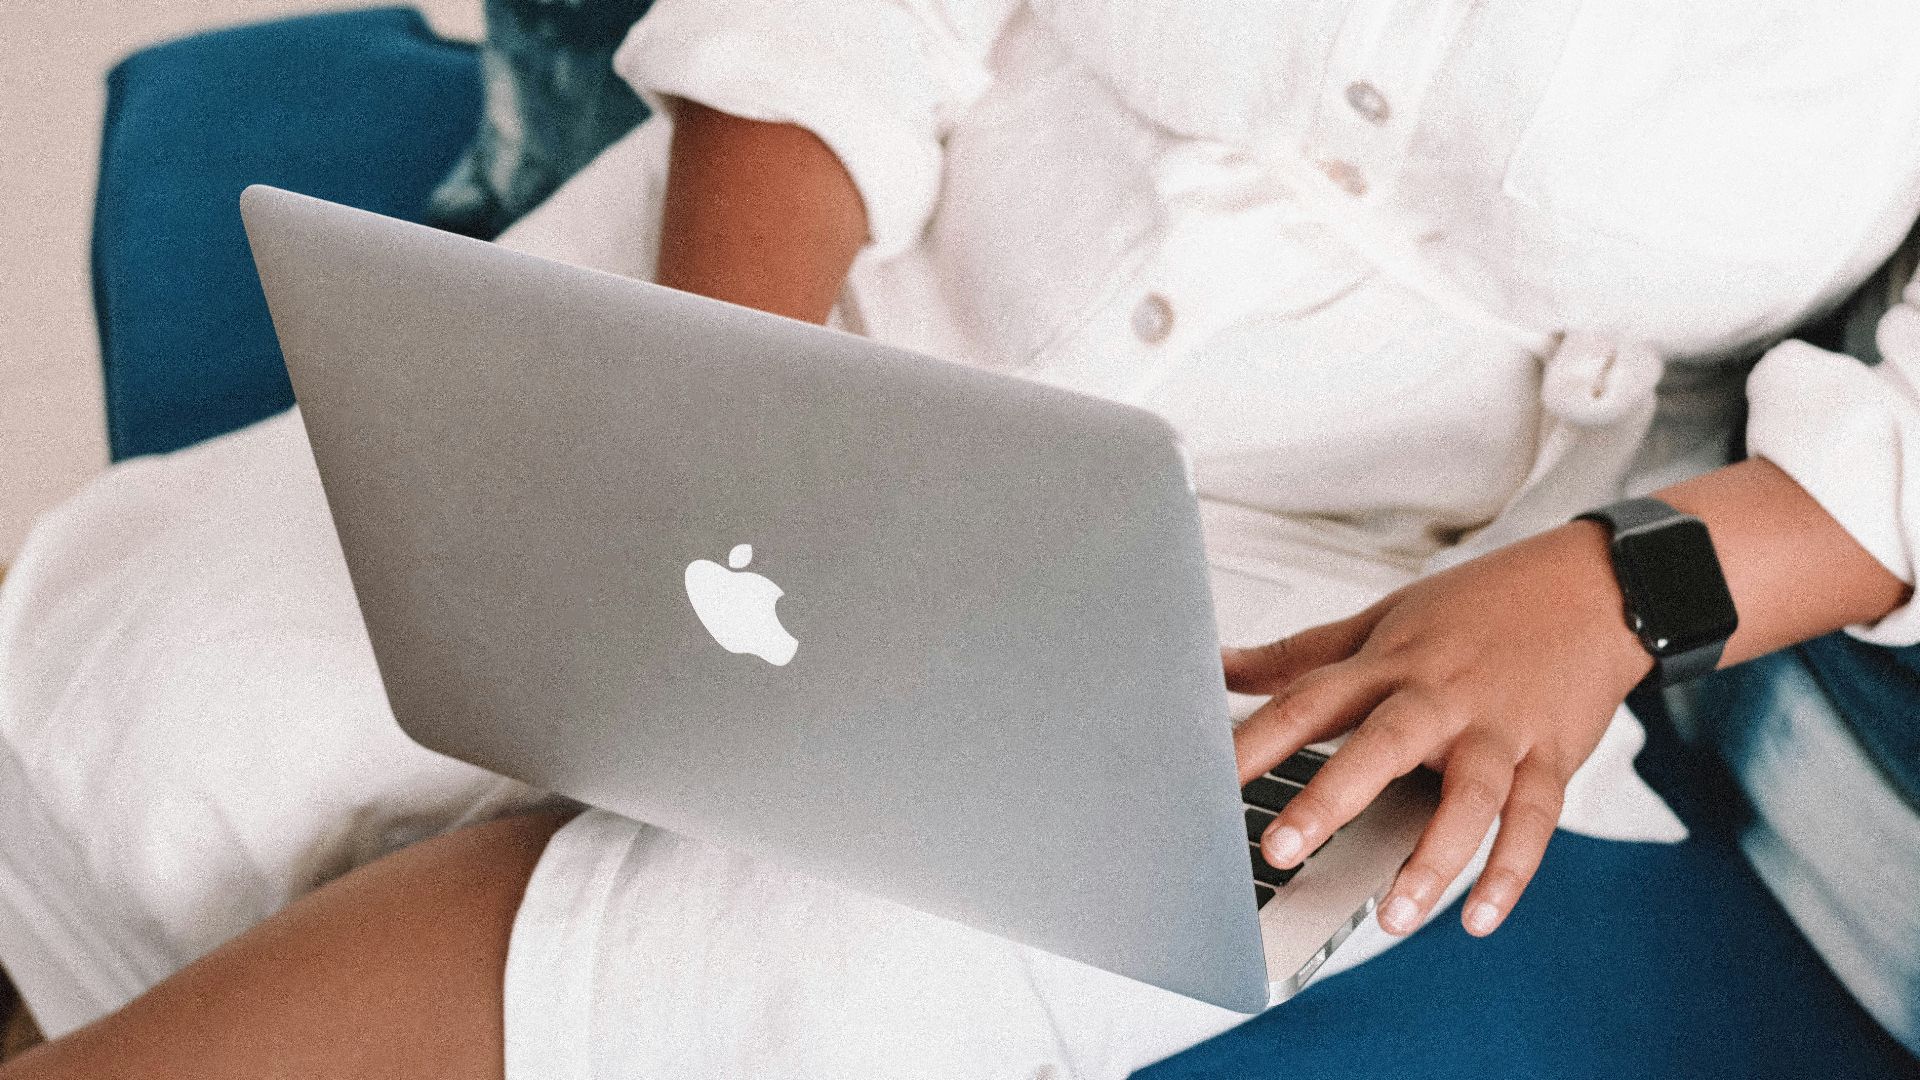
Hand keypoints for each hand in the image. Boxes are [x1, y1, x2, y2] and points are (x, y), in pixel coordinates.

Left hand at [1226, 521, 1652, 937]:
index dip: (1255, 740)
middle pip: (1380, 745)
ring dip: (1431, 860)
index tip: (1208, 780)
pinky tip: (1480, 916)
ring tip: (1391, 917)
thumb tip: (1220, 665)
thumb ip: (1300, 654)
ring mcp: (1497, 730)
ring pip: (1468, 797)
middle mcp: (1439, 697)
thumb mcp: (1382, 619)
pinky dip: (1510, 872)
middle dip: (1328, 798)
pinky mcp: (1550, 757)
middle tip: (1279, 849)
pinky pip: (1534, 820)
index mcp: (1389, 663)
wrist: (1594, 587)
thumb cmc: (1478, 609)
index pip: (1309, 699)